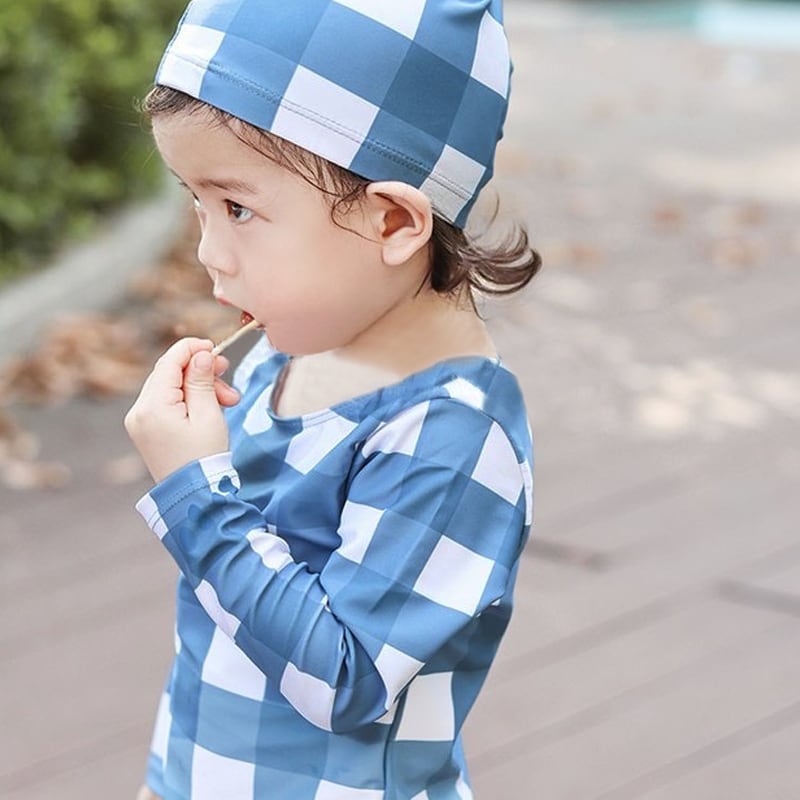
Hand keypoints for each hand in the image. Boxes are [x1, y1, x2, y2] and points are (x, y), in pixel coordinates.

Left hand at [125, 337, 240, 482]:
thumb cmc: (205, 458)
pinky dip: (187, 399)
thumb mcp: (209, 415)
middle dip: (200, 371)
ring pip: (169, 387)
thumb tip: (200, 354)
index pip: (168, 362)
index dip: (191, 349)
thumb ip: (202, 380)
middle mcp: (138, 411)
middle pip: (168, 373)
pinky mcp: (145, 430)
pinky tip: (209, 407)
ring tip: (228, 400)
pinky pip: (166, 403)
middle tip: (227, 374)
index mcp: (152, 406)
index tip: (214, 347)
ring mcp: (139, 421)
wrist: (194, 496)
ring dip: (197, 386)